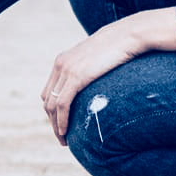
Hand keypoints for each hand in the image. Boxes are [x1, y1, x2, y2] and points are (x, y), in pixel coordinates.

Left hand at [42, 19, 146, 143]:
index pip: (49, 91)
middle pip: (47, 100)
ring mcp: (67, 70)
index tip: (62, 124)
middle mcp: (60, 65)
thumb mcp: (98, 60)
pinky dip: (61, 120)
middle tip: (62, 137)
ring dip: (55, 125)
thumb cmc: (119, 48)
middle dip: (52, 121)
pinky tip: (65, 131)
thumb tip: (96, 83)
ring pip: (52, 105)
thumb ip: (91, 71)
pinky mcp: (76, 77)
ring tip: (64, 140)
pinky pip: (62, 104)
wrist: (128, 36)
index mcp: (62, 61)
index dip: (53, 111)